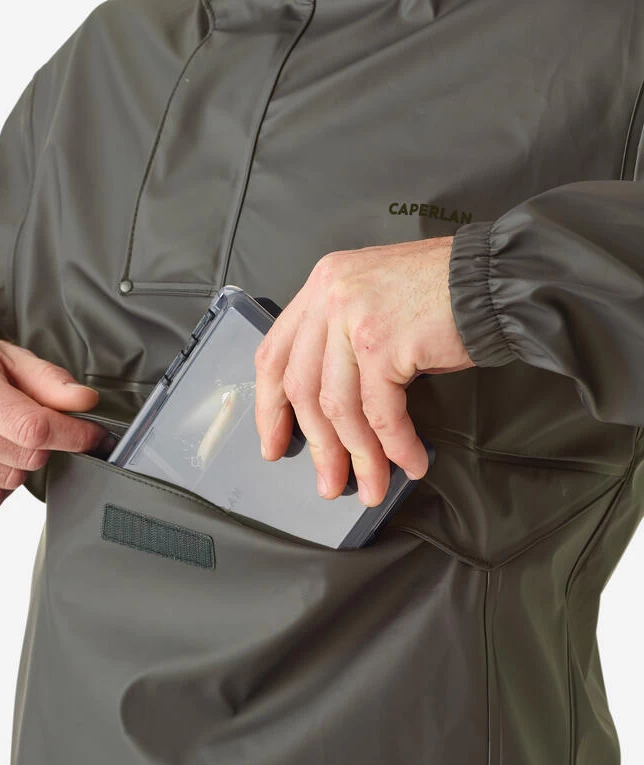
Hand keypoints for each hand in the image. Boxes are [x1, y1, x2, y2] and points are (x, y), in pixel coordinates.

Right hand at [0, 325, 107, 509]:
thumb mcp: (8, 357)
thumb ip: (51, 381)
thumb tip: (85, 402)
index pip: (33, 428)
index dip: (73, 435)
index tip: (92, 435)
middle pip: (26, 457)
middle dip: (43, 443)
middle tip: (27, 421)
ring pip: (10, 480)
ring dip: (18, 461)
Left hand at [254, 236, 474, 506]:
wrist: (495, 279)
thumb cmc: (442, 295)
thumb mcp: (372, 303)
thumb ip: (340, 342)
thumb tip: (326, 417)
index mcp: (320, 287)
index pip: (274, 355)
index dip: (269, 408)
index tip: (274, 443)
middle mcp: (328, 297)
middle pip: (302, 388)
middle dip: (318, 446)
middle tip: (329, 482)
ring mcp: (353, 318)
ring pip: (339, 406)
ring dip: (358, 456)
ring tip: (372, 485)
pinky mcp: (383, 343)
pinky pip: (380, 412)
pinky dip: (394, 445)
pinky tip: (408, 462)